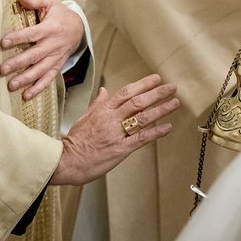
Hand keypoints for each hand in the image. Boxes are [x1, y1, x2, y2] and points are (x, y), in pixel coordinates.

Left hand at [0, 0, 84, 99]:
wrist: (78, 28)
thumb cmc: (59, 14)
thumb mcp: (50, 2)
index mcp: (51, 28)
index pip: (32, 34)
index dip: (18, 38)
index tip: (3, 43)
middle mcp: (53, 44)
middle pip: (34, 55)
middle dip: (18, 63)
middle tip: (2, 70)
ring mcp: (56, 57)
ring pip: (40, 70)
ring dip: (26, 78)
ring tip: (11, 85)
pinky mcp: (57, 66)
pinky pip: (48, 79)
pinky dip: (38, 88)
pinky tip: (27, 95)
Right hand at [51, 74, 178, 185]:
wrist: (66, 161)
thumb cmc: (75, 141)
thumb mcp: (84, 117)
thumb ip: (97, 103)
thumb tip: (104, 91)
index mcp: (103, 110)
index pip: (126, 92)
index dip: (143, 84)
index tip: (156, 79)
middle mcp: (112, 119)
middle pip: (138, 102)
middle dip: (157, 94)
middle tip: (172, 88)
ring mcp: (117, 133)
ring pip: (142, 118)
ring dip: (161, 110)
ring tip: (174, 103)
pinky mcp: (120, 149)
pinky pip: (141, 139)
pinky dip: (155, 132)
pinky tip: (167, 127)